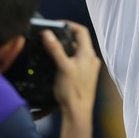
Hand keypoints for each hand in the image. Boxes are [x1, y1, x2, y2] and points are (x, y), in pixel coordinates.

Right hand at [41, 22, 100, 137]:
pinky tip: (58, 63)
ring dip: (66, 48)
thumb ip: (55, 48)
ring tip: (53, 49)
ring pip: (77, 51)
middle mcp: (91, 58)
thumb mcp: (62, 66)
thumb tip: (47, 33)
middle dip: (65, 37)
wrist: (78, 112)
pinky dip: (68, 57)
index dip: (70, 25)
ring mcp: (89, 68)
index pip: (81, 31)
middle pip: (79, 40)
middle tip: (52, 37)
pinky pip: (77, 60)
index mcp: (88, 53)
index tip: (57, 24)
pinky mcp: (85, 76)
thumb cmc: (73, 90)